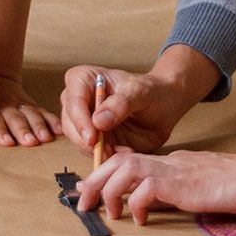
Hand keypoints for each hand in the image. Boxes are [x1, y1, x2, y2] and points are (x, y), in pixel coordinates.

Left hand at [0, 73, 61, 146]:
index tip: (6, 141)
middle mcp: (2, 103)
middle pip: (14, 117)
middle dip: (23, 129)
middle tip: (30, 142)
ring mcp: (18, 102)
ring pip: (30, 114)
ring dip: (39, 126)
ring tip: (46, 138)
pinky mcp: (30, 103)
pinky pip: (42, 110)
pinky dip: (52, 120)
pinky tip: (60, 130)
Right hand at [59, 64, 189, 155]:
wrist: (165, 107)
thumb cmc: (152, 91)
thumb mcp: (141, 92)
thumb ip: (121, 104)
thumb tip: (98, 121)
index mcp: (85, 79)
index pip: (73, 98)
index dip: (80, 119)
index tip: (93, 136)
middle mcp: (79, 100)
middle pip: (70, 123)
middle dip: (87, 140)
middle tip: (107, 149)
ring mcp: (85, 121)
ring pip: (79, 141)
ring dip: (98, 150)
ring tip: (122, 149)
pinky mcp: (94, 139)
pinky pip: (93, 152)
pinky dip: (107, 156)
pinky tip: (124, 151)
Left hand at [77, 147, 235, 222]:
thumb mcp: (203, 187)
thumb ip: (180, 190)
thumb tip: (156, 203)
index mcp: (174, 162)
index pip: (131, 160)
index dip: (104, 173)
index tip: (88, 188)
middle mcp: (171, 161)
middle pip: (119, 160)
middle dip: (94, 179)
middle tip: (80, 200)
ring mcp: (177, 170)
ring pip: (126, 168)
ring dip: (108, 189)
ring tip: (106, 212)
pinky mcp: (184, 183)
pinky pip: (148, 188)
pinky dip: (136, 203)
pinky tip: (141, 221)